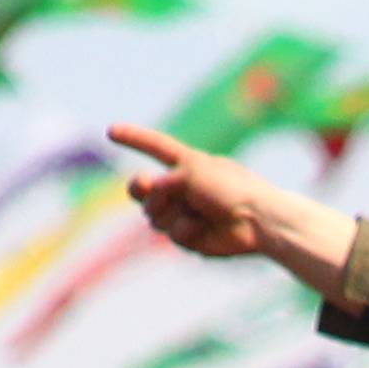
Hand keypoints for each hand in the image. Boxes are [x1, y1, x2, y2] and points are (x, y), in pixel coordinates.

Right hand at [109, 124, 356, 289]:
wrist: (257, 220)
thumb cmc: (230, 188)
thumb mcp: (192, 173)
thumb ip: (163, 182)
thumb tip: (147, 201)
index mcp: (187, 163)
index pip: (155, 147)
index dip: (133, 138)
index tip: (111, 130)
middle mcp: (182, 187)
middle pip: (143, 189)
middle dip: (140, 189)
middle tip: (146, 187)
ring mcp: (184, 212)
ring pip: (154, 215)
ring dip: (169, 212)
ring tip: (196, 211)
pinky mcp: (189, 236)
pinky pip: (172, 234)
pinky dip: (186, 229)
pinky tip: (206, 228)